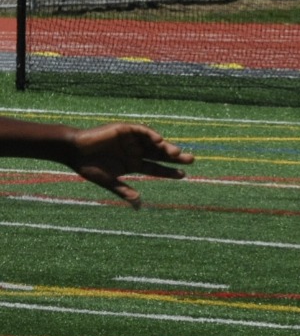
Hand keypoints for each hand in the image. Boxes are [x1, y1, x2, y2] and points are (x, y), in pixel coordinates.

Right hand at [68, 123, 194, 206]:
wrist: (72, 150)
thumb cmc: (87, 166)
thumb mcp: (108, 181)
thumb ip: (124, 191)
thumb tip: (139, 206)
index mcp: (133, 164)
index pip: (156, 168)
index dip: (169, 171)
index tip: (184, 174)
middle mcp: (135, 151)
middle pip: (159, 154)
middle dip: (175, 157)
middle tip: (192, 160)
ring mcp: (130, 140)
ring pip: (153, 143)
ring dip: (165, 146)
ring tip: (177, 153)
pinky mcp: (123, 129)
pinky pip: (141, 130)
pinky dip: (150, 134)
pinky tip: (159, 140)